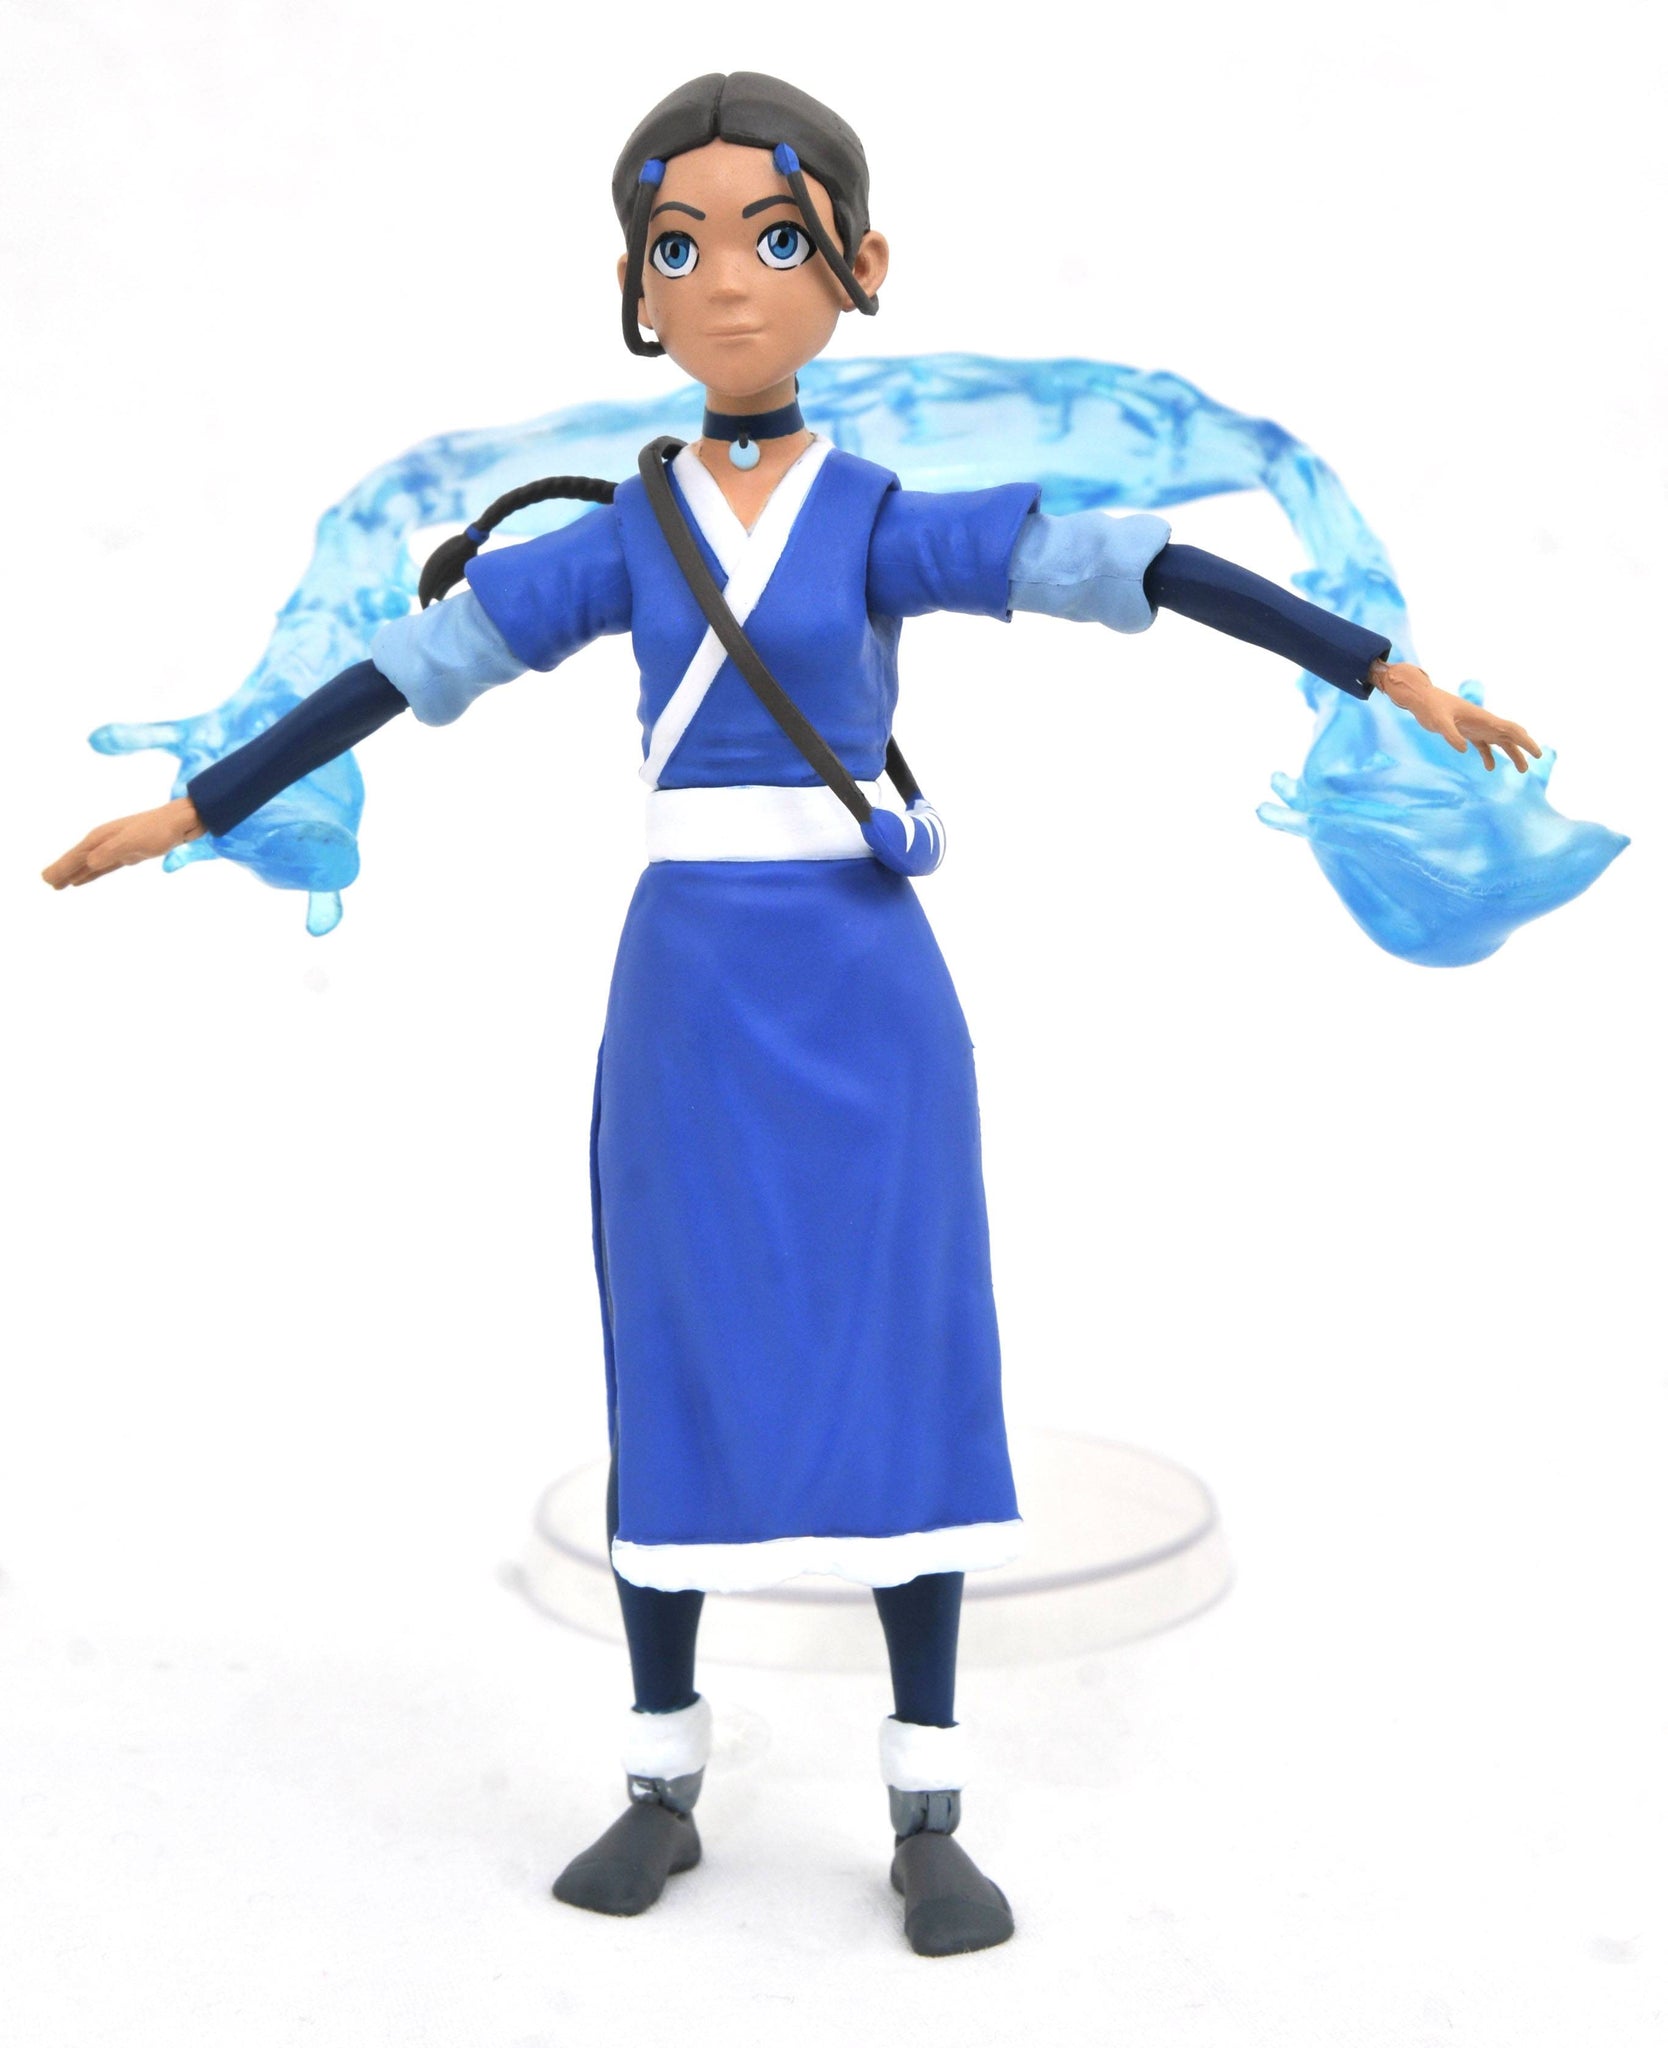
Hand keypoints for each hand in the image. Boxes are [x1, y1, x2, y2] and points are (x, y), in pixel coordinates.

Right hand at [42, 796, 206, 889]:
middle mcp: (105, 841)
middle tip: (47, 883)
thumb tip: (89, 863)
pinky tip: (84, 879)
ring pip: (89, 864)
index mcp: (102, 837)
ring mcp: (116, 847)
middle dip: (63, 871)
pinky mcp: (129, 853)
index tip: (46, 879)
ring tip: (59, 885)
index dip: (61, 868)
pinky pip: (103, 866)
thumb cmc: (158, 830)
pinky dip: (91, 873)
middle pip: (79, 859)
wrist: (182, 821)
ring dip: (75, 873)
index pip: (76, 856)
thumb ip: (110, 853)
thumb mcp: (133, 843)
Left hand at [1369, 661, 1541, 773]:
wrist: (1421, 699)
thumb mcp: (1438, 721)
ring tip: (1520, 770)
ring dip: (1511, 754)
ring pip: (1499, 742)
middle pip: (1510, 737)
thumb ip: (1450, 734)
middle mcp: (1484, 722)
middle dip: (1523, 750)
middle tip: (1532, 764)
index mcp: (1483, 718)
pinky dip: (1489, 756)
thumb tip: (1463, 750)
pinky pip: (1483, 745)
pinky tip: (1489, 768)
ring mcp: (1476, 727)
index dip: (1525, 742)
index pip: (1511, 730)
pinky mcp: (1466, 732)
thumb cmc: (1431, 706)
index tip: (1537, 754)